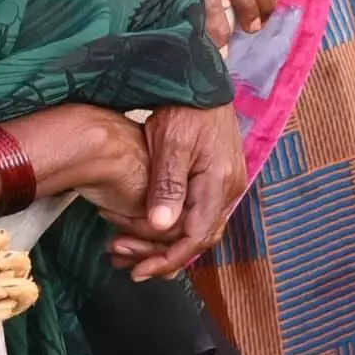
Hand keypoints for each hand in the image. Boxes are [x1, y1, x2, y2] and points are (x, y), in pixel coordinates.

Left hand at [107, 106, 244, 277]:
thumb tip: (161, 226)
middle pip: (200, 239)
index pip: (196, 236)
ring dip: (167, 245)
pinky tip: (152, 233)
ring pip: (200, 230)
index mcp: (219, 183)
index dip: (167, 259)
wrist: (201, 84)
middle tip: (125, 262)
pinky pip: (200, 216)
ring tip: (130, 251)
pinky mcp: (219, 180)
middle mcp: (230, 189)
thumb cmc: (184, 110)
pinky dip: (175, 231)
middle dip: (163, 256)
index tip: (137, 271)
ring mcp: (228, 185)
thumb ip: (168, 185)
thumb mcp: (171, 144)